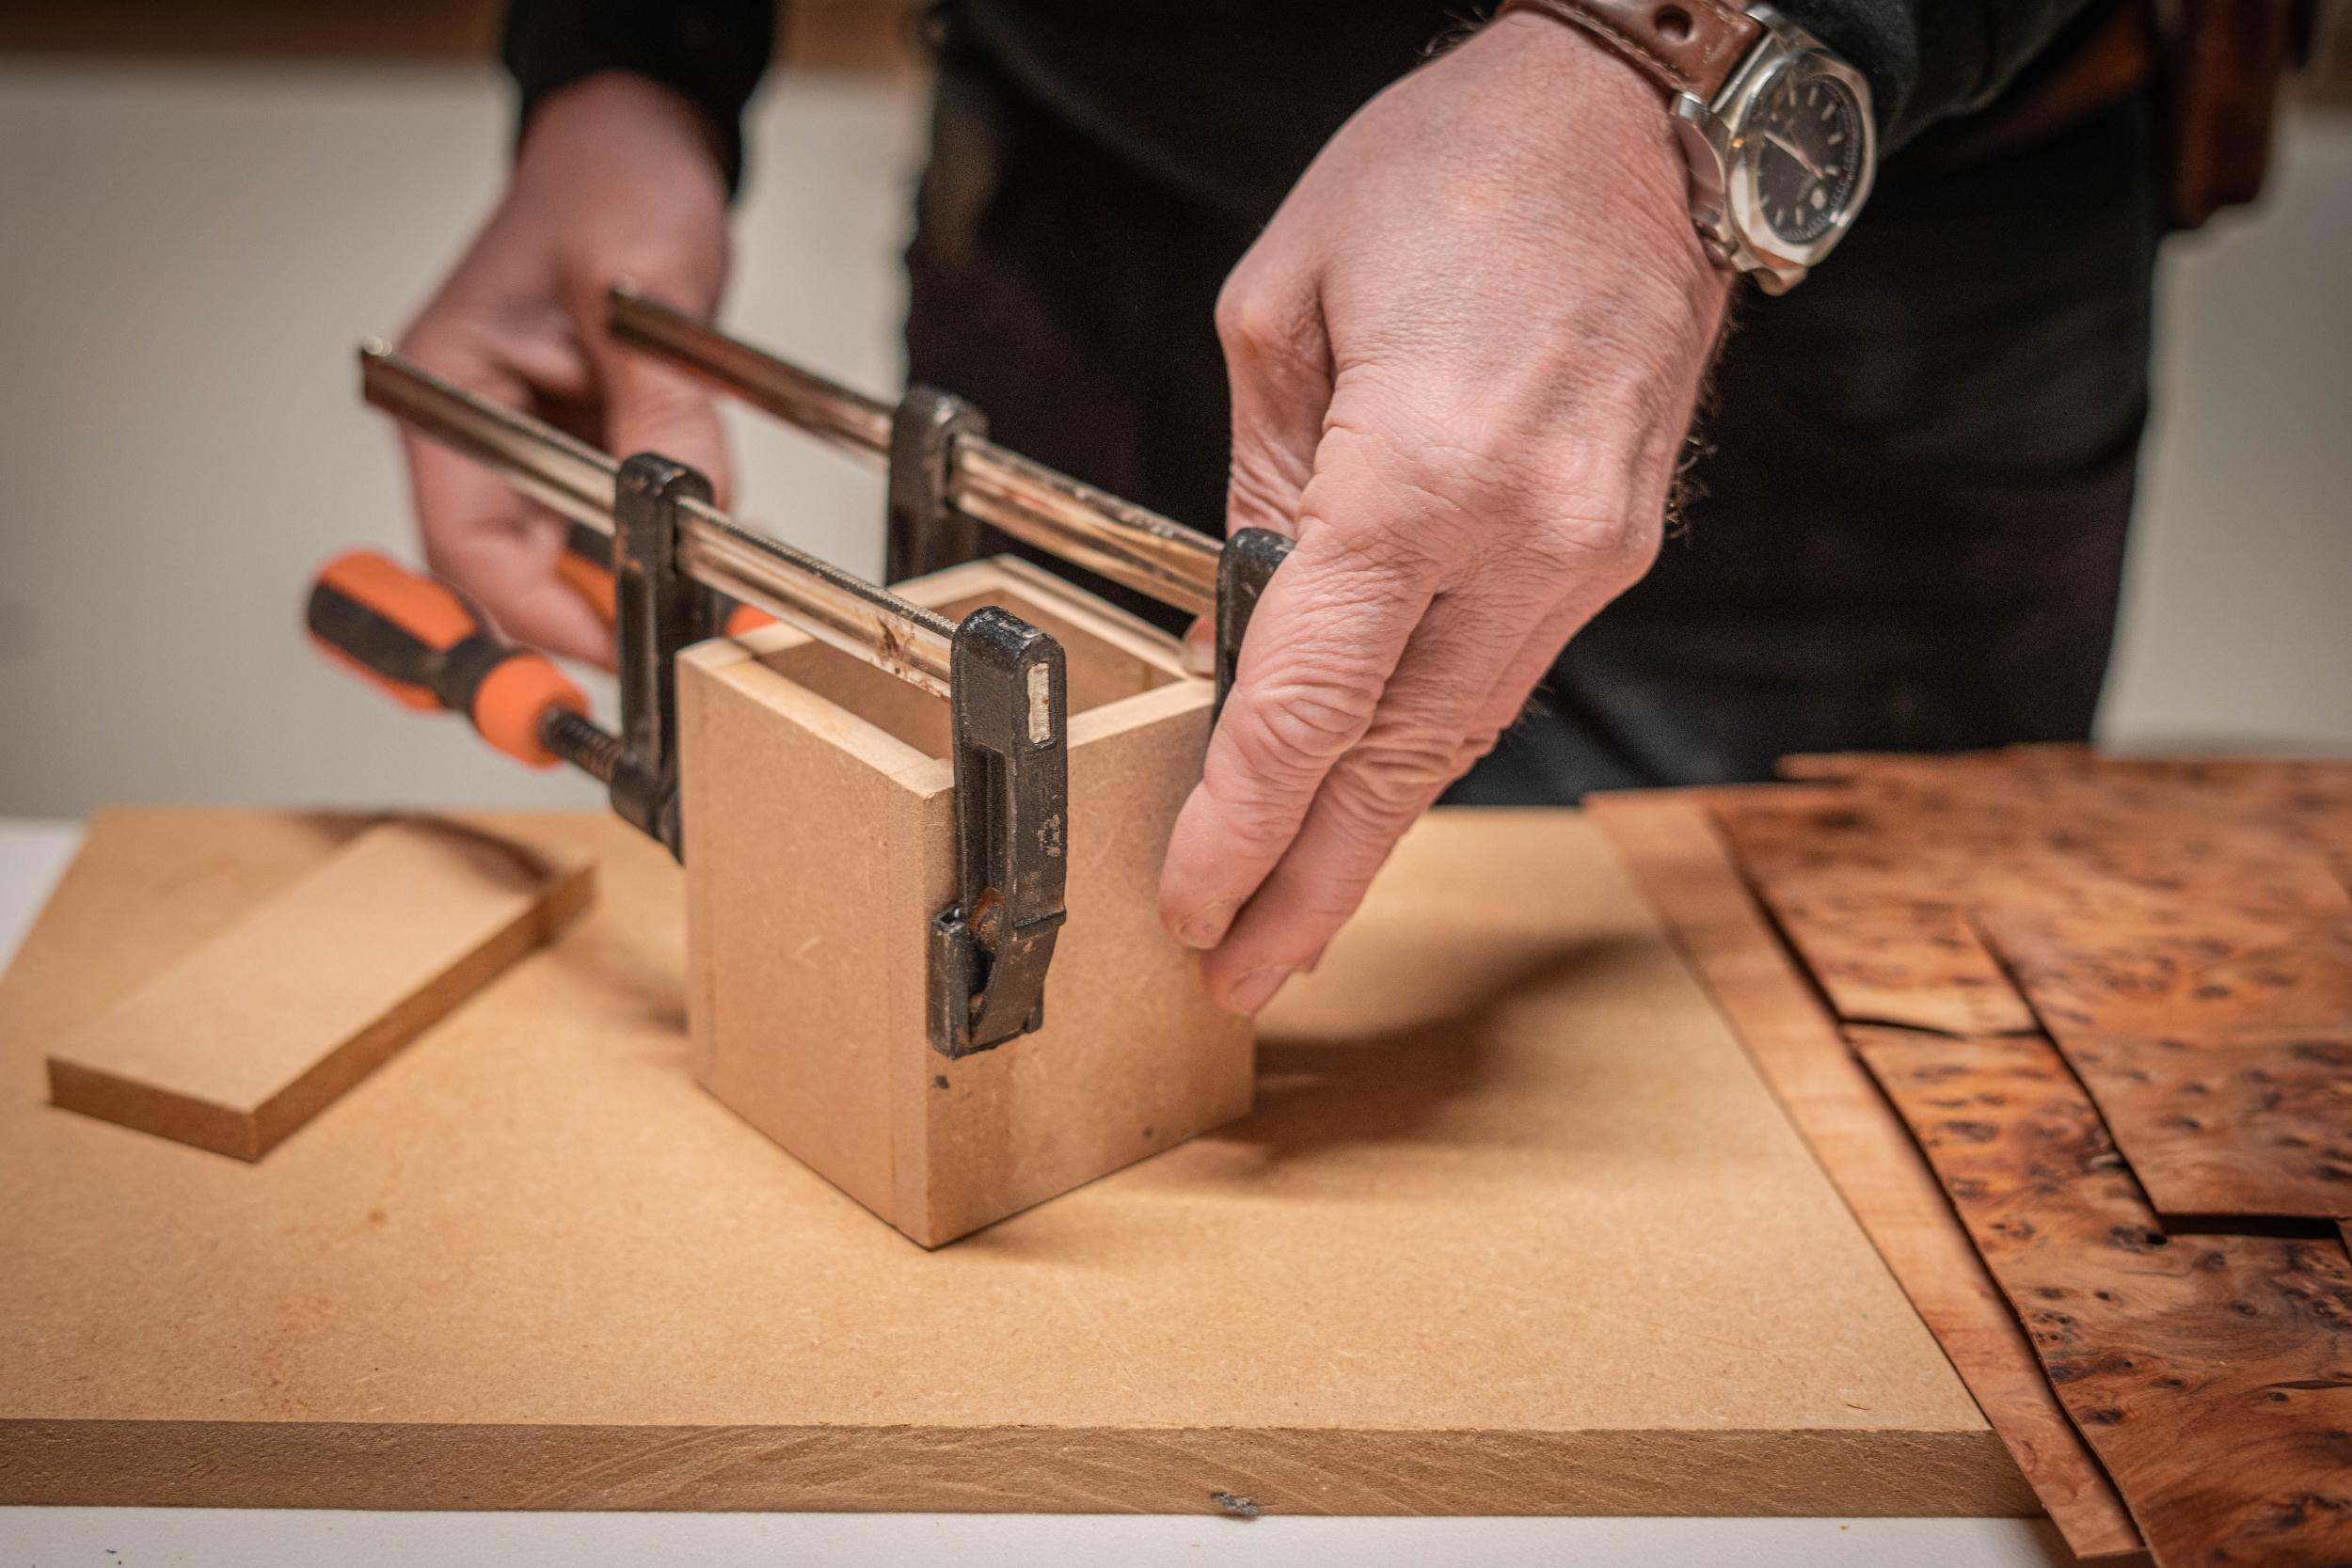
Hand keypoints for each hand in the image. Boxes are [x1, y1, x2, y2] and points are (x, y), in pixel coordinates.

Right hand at [397, 72, 732, 665]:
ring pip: (567, 557)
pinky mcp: (578, 446)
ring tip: (712, 597)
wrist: (641, 142)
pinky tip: (715, 553)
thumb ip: (662, 407)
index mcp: (448, 391)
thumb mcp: (640, 289)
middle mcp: (474, 430)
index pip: (465, 543)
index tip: (615, 648)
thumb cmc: (612, 182)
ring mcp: (526, 443)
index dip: (536, 615)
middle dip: (595, 612)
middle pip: (511, 569)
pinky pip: (608, 523)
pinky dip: (656, 546)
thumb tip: (690, 513)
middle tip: (678, 643)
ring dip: (634, 585)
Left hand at [1159, 15, 1730, 1011]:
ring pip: (1460, 736)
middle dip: (1313, 883)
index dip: (1241, 824)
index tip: (1191, 902)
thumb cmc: (1456, 170)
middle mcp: (1523, 538)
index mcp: (1421, 474)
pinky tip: (1371, 790)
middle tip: (1243, 972)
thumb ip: (1253, 488)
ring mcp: (1586, 553)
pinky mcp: (1613, 547)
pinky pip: (1500, 674)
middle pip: (1396, 764)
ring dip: (1373, 834)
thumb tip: (1240, 623)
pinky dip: (1428, 746)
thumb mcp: (1282, 310)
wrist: (1643, 122)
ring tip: (1297, 912)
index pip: (1306, 706)